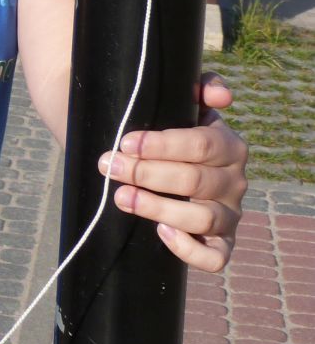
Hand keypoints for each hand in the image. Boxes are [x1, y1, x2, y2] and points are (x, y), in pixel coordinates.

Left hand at [99, 72, 247, 271]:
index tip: (125, 142)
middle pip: (195, 179)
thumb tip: (219, 95)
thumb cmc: (161, 130)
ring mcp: (229, 214)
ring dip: (158, 208)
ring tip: (121, 197)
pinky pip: (216, 257)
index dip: (162, 144)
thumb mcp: (176, 103)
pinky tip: (160, 232)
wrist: (147, 161)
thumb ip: (198, 86)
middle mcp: (235, 180)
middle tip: (109, 166)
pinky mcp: (220, 242)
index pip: (202, 144)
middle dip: (146, 173)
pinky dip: (191, 250)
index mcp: (227, 145)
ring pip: (203, 218)